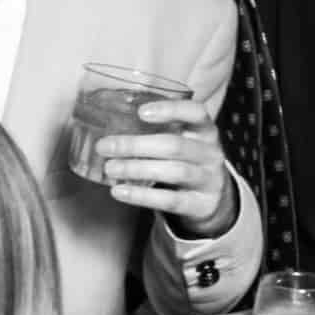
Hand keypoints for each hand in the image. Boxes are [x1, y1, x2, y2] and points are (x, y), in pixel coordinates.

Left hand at [96, 98, 232, 236]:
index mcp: (204, 131)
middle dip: (136, 145)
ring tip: (109, 168)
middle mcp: (210, 153)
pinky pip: (171, 200)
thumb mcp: (178, 141)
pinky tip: (119, 191)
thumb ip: (152, 131)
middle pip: (175, 145)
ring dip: (137, 169)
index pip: (196, 112)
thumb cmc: (183, 161)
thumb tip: (103, 120)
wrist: (210, 199)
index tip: (141, 112)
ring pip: (175, 172)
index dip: (170, 110)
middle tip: (104, 146)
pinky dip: (142, 196)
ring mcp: (208, 180)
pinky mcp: (201, 204)